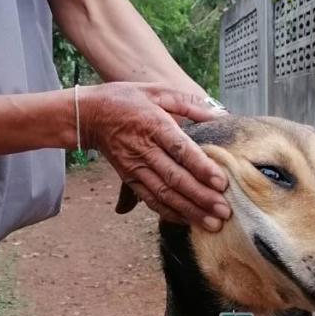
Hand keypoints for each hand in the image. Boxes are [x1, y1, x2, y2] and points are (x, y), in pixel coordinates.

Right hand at [78, 83, 230, 228]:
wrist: (89, 114)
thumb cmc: (127, 99)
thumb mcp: (157, 91)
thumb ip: (189, 103)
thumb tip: (220, 115)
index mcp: (154, 125)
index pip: (181, 150)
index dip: (201, 168)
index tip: (221, 182)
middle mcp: (144, 150)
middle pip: (175, 178)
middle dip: (201, 198)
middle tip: (224, 211)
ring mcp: (135, 167)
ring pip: (164, 194)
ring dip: (189, 211)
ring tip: (212, 224)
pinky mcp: (129, 179)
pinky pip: (150, 200)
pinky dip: (170, 213)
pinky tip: (188, 221)